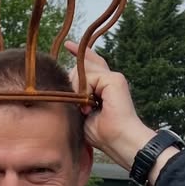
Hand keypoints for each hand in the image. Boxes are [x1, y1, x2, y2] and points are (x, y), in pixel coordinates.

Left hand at [64, 42, 154, 171]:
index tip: (68, 45)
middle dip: (73, 83)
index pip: (90, 65)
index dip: (80, 54)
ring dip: (78, 91)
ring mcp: (113, 78)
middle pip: (82, 66)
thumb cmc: (102, 133)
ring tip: (86, 109)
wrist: (119, 141)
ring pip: (83, 71)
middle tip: (81, 107)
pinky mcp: (115, 79)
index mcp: (104, 86)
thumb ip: (77, 96)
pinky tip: (89, 105)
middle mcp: (110, 79)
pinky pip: (89, 77)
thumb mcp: (82, 112)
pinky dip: (85, 92)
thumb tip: (65, 86)